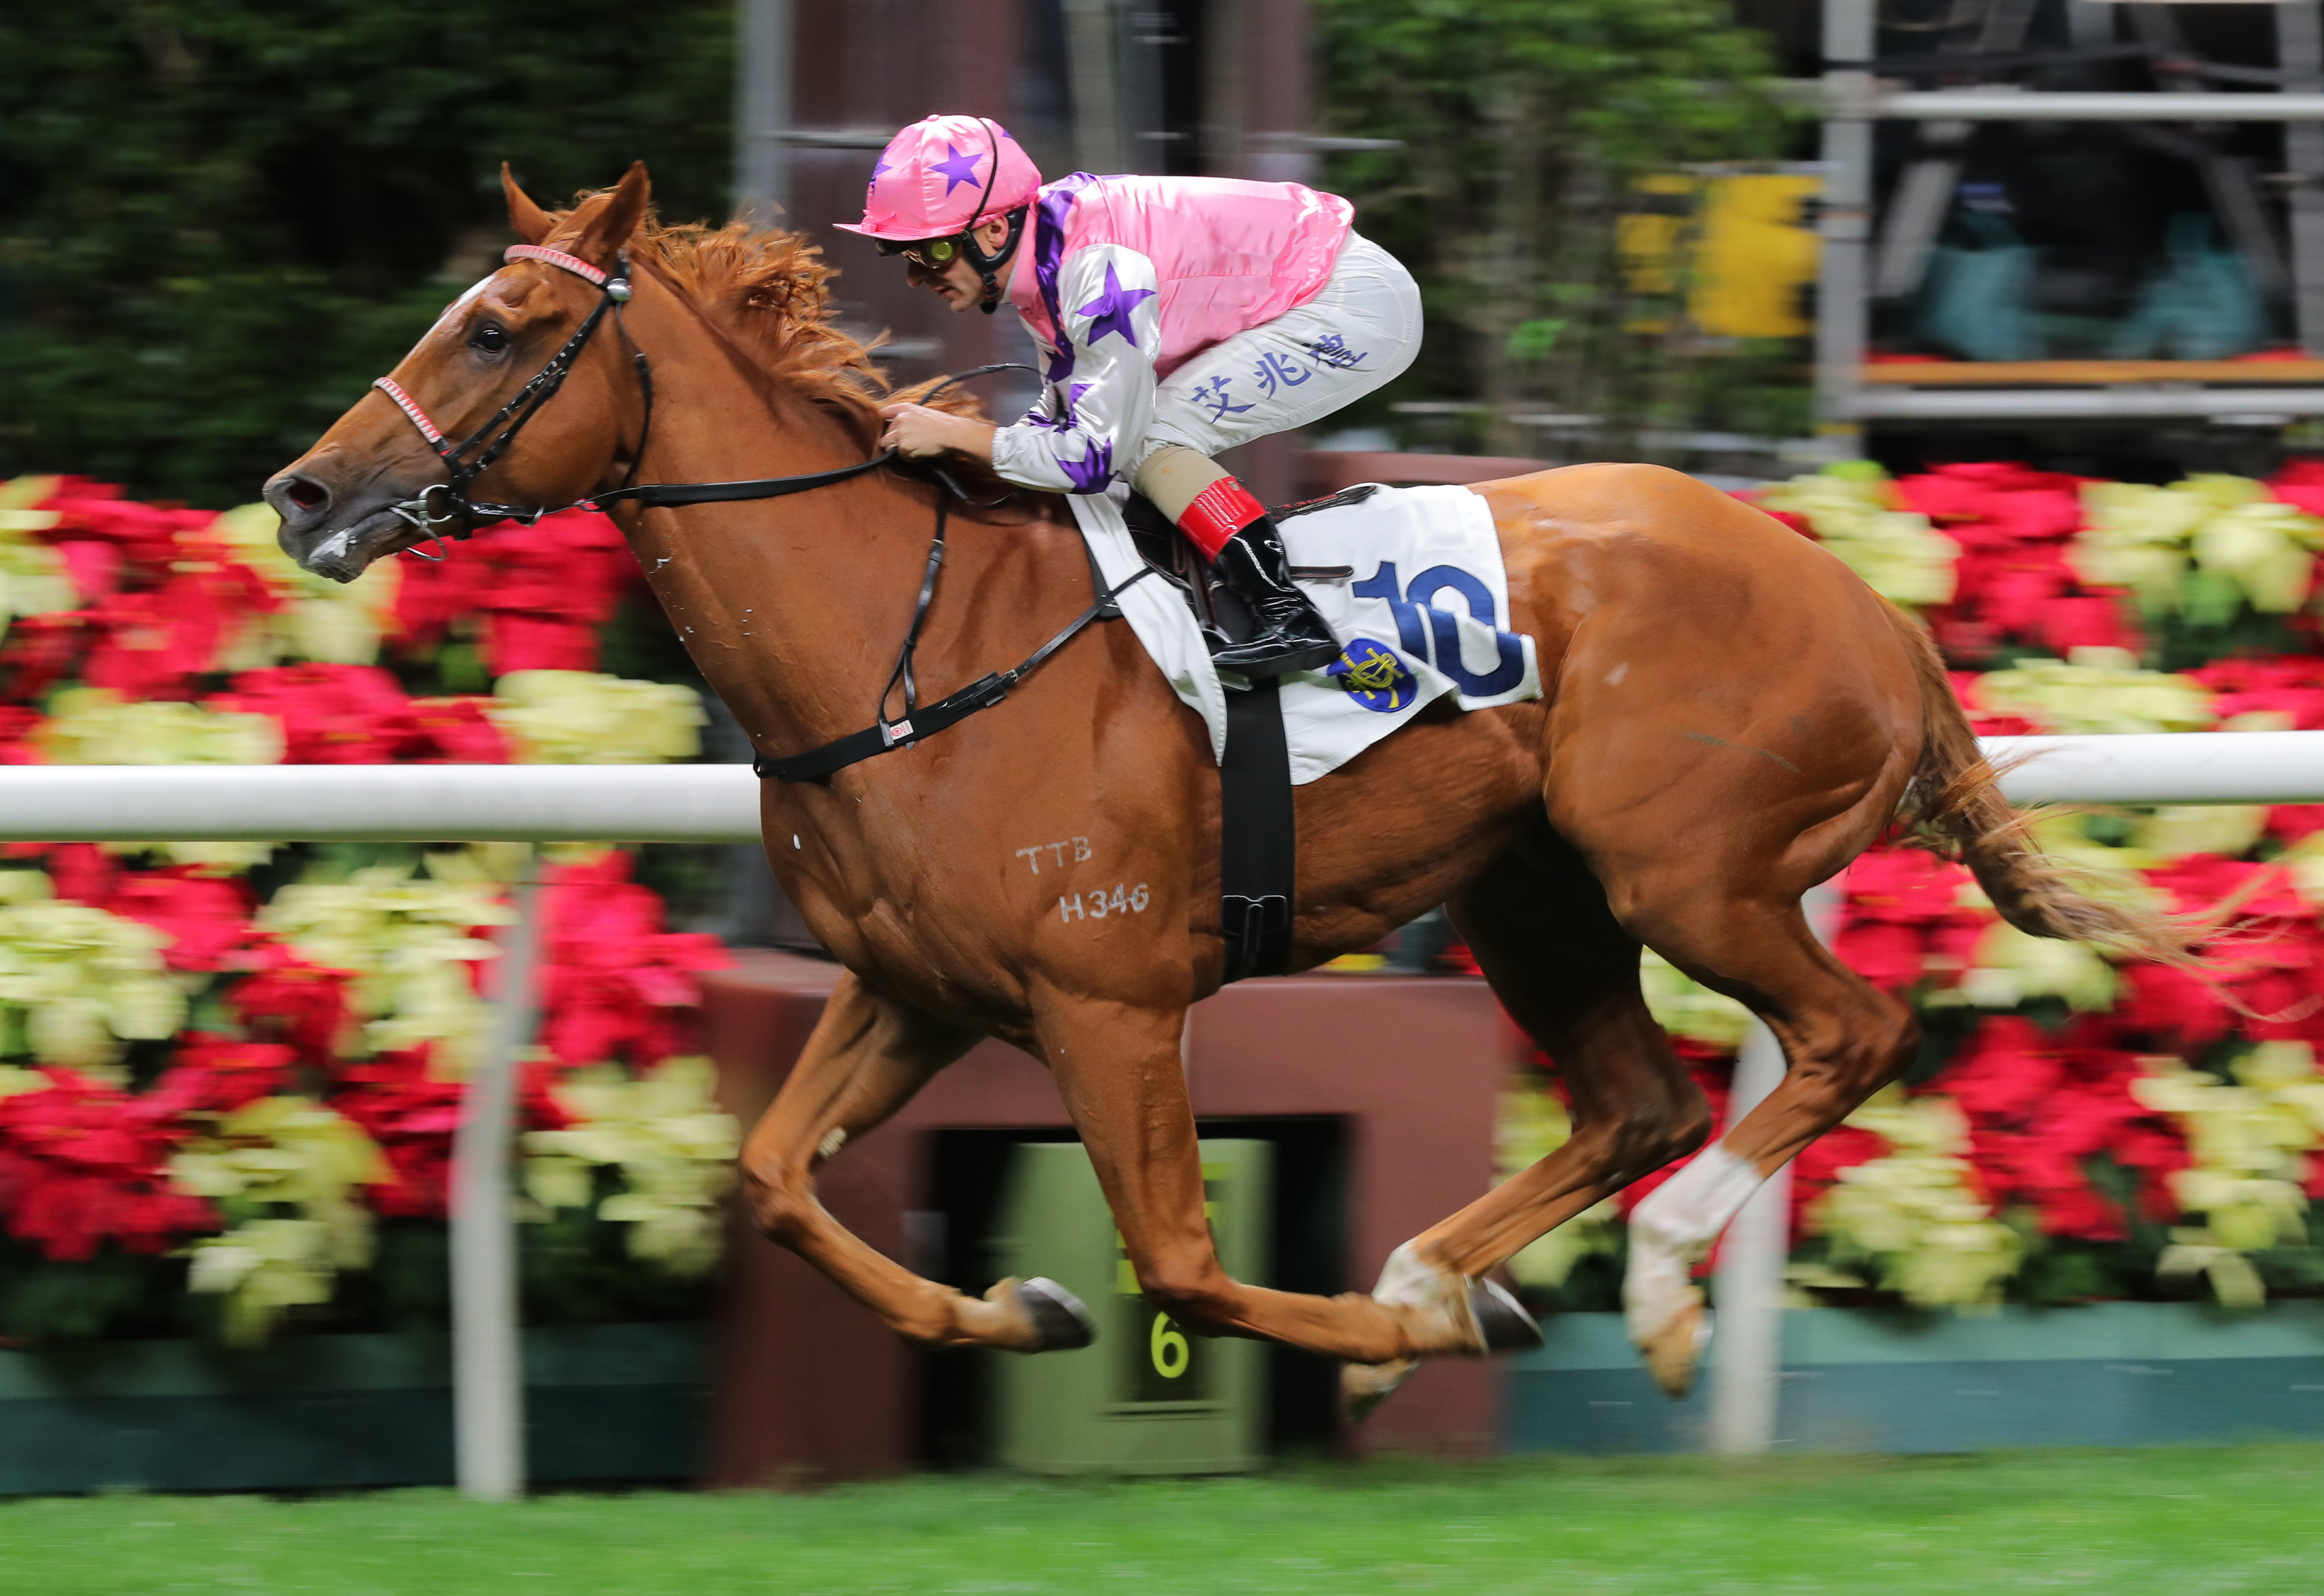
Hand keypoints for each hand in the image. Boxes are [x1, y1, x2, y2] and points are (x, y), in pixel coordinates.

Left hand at [877, 403, 994, 461]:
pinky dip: (909, 457)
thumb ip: (909, 416)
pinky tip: (921, 452)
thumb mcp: (923, 412)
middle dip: (894, 440)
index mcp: (905, 408)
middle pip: (886, 433)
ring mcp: (900, 433)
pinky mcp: (904, 446)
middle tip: (908, 444)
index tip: (886, 428)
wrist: (951, 433)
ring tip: (913, 449)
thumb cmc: (943, 423)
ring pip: (888, 445)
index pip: (884, 412)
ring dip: (898, 449)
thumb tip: (900, 426)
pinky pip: (901, 455)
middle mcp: (900, 418)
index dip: (883, 421)